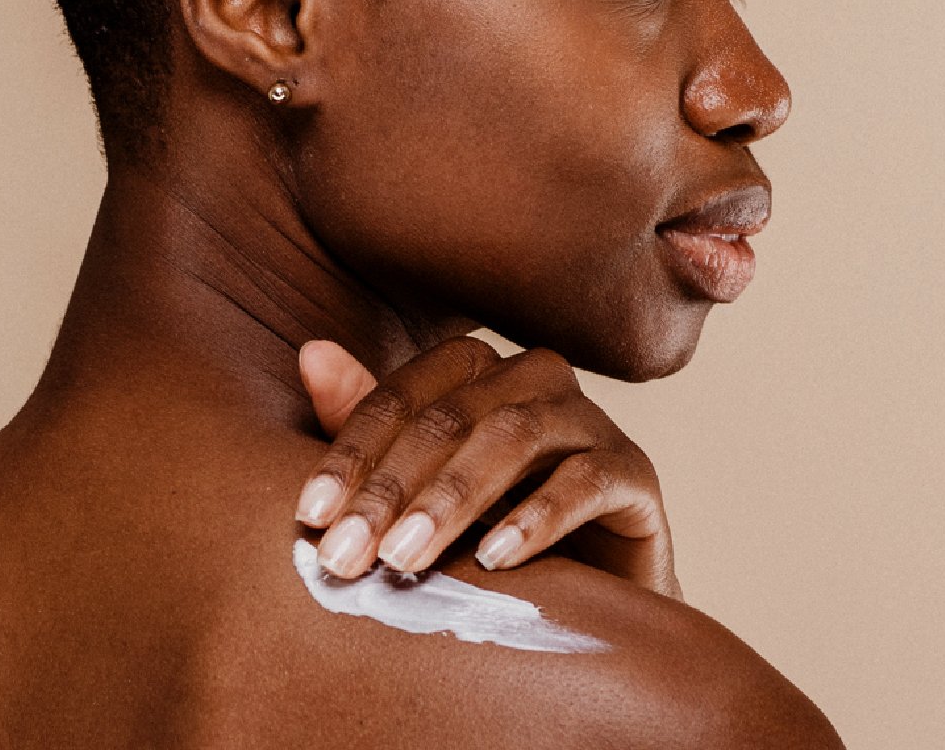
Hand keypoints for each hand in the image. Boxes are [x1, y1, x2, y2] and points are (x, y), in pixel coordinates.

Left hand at [294, 335, 680, 599]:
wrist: (594, 592)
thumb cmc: (490, 529)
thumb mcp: (418, 486)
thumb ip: (367, 426)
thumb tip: (310, 354)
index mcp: (475, 369)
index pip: (401, 397)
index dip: (351, 455)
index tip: (310, 517)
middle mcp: (534, 377)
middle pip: (450, 417)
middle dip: (391, 490)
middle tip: (347, 556)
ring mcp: (590, 420)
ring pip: (513, 437)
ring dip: (451, 500)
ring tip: (406, 558)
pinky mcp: (634, 471)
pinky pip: (586, 481)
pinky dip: (537, 519)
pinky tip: (494, 560)